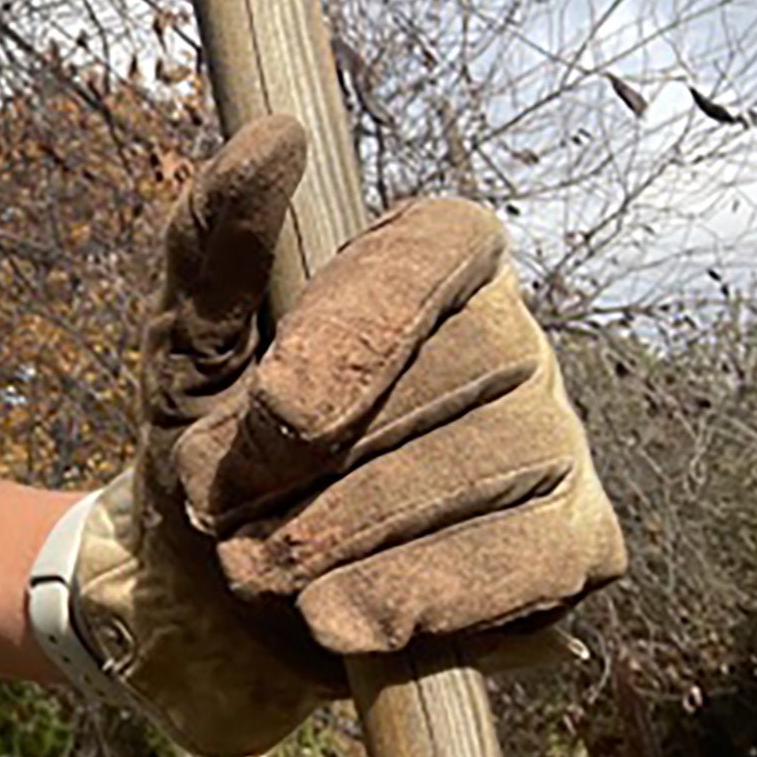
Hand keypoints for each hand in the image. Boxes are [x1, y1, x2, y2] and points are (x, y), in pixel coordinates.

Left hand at [39, 117, 626, 756]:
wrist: (208, 607)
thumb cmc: (208, 451)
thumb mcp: (183, 351)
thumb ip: (213, 247)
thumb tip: (275, 137)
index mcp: (423, 266)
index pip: (433, 251)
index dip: (359, 328)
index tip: (273, 408)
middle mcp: (510, 338)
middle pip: (455, 370)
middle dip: (315, 461)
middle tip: (223, 512)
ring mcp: (555, 441)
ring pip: (482, 468)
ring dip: (342, 534)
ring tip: (256, 568)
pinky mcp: (573, 547)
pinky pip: (523, 561)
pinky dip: (415, 595)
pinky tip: (337, 619)